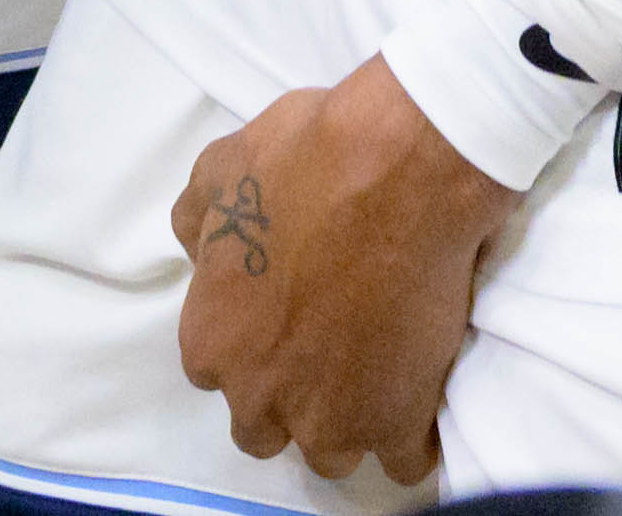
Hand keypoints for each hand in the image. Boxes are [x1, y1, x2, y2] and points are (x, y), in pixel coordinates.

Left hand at [170, 60, 508, 479]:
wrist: (402, 168)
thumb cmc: (309, 159)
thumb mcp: (224, 167)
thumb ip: (200, 218)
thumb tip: (198, 245)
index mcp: (211, 342)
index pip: (216, 371)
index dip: (253, 344)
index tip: (286, 317)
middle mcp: (258, 396)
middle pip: (265, 430)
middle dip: (292, 399)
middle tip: (330, 347)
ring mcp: (330, 420)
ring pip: (331, 456)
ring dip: (350, 422)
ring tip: (381, 373)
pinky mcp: (397, 424)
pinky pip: (407, 462)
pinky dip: (416, 434)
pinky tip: (424, 395)